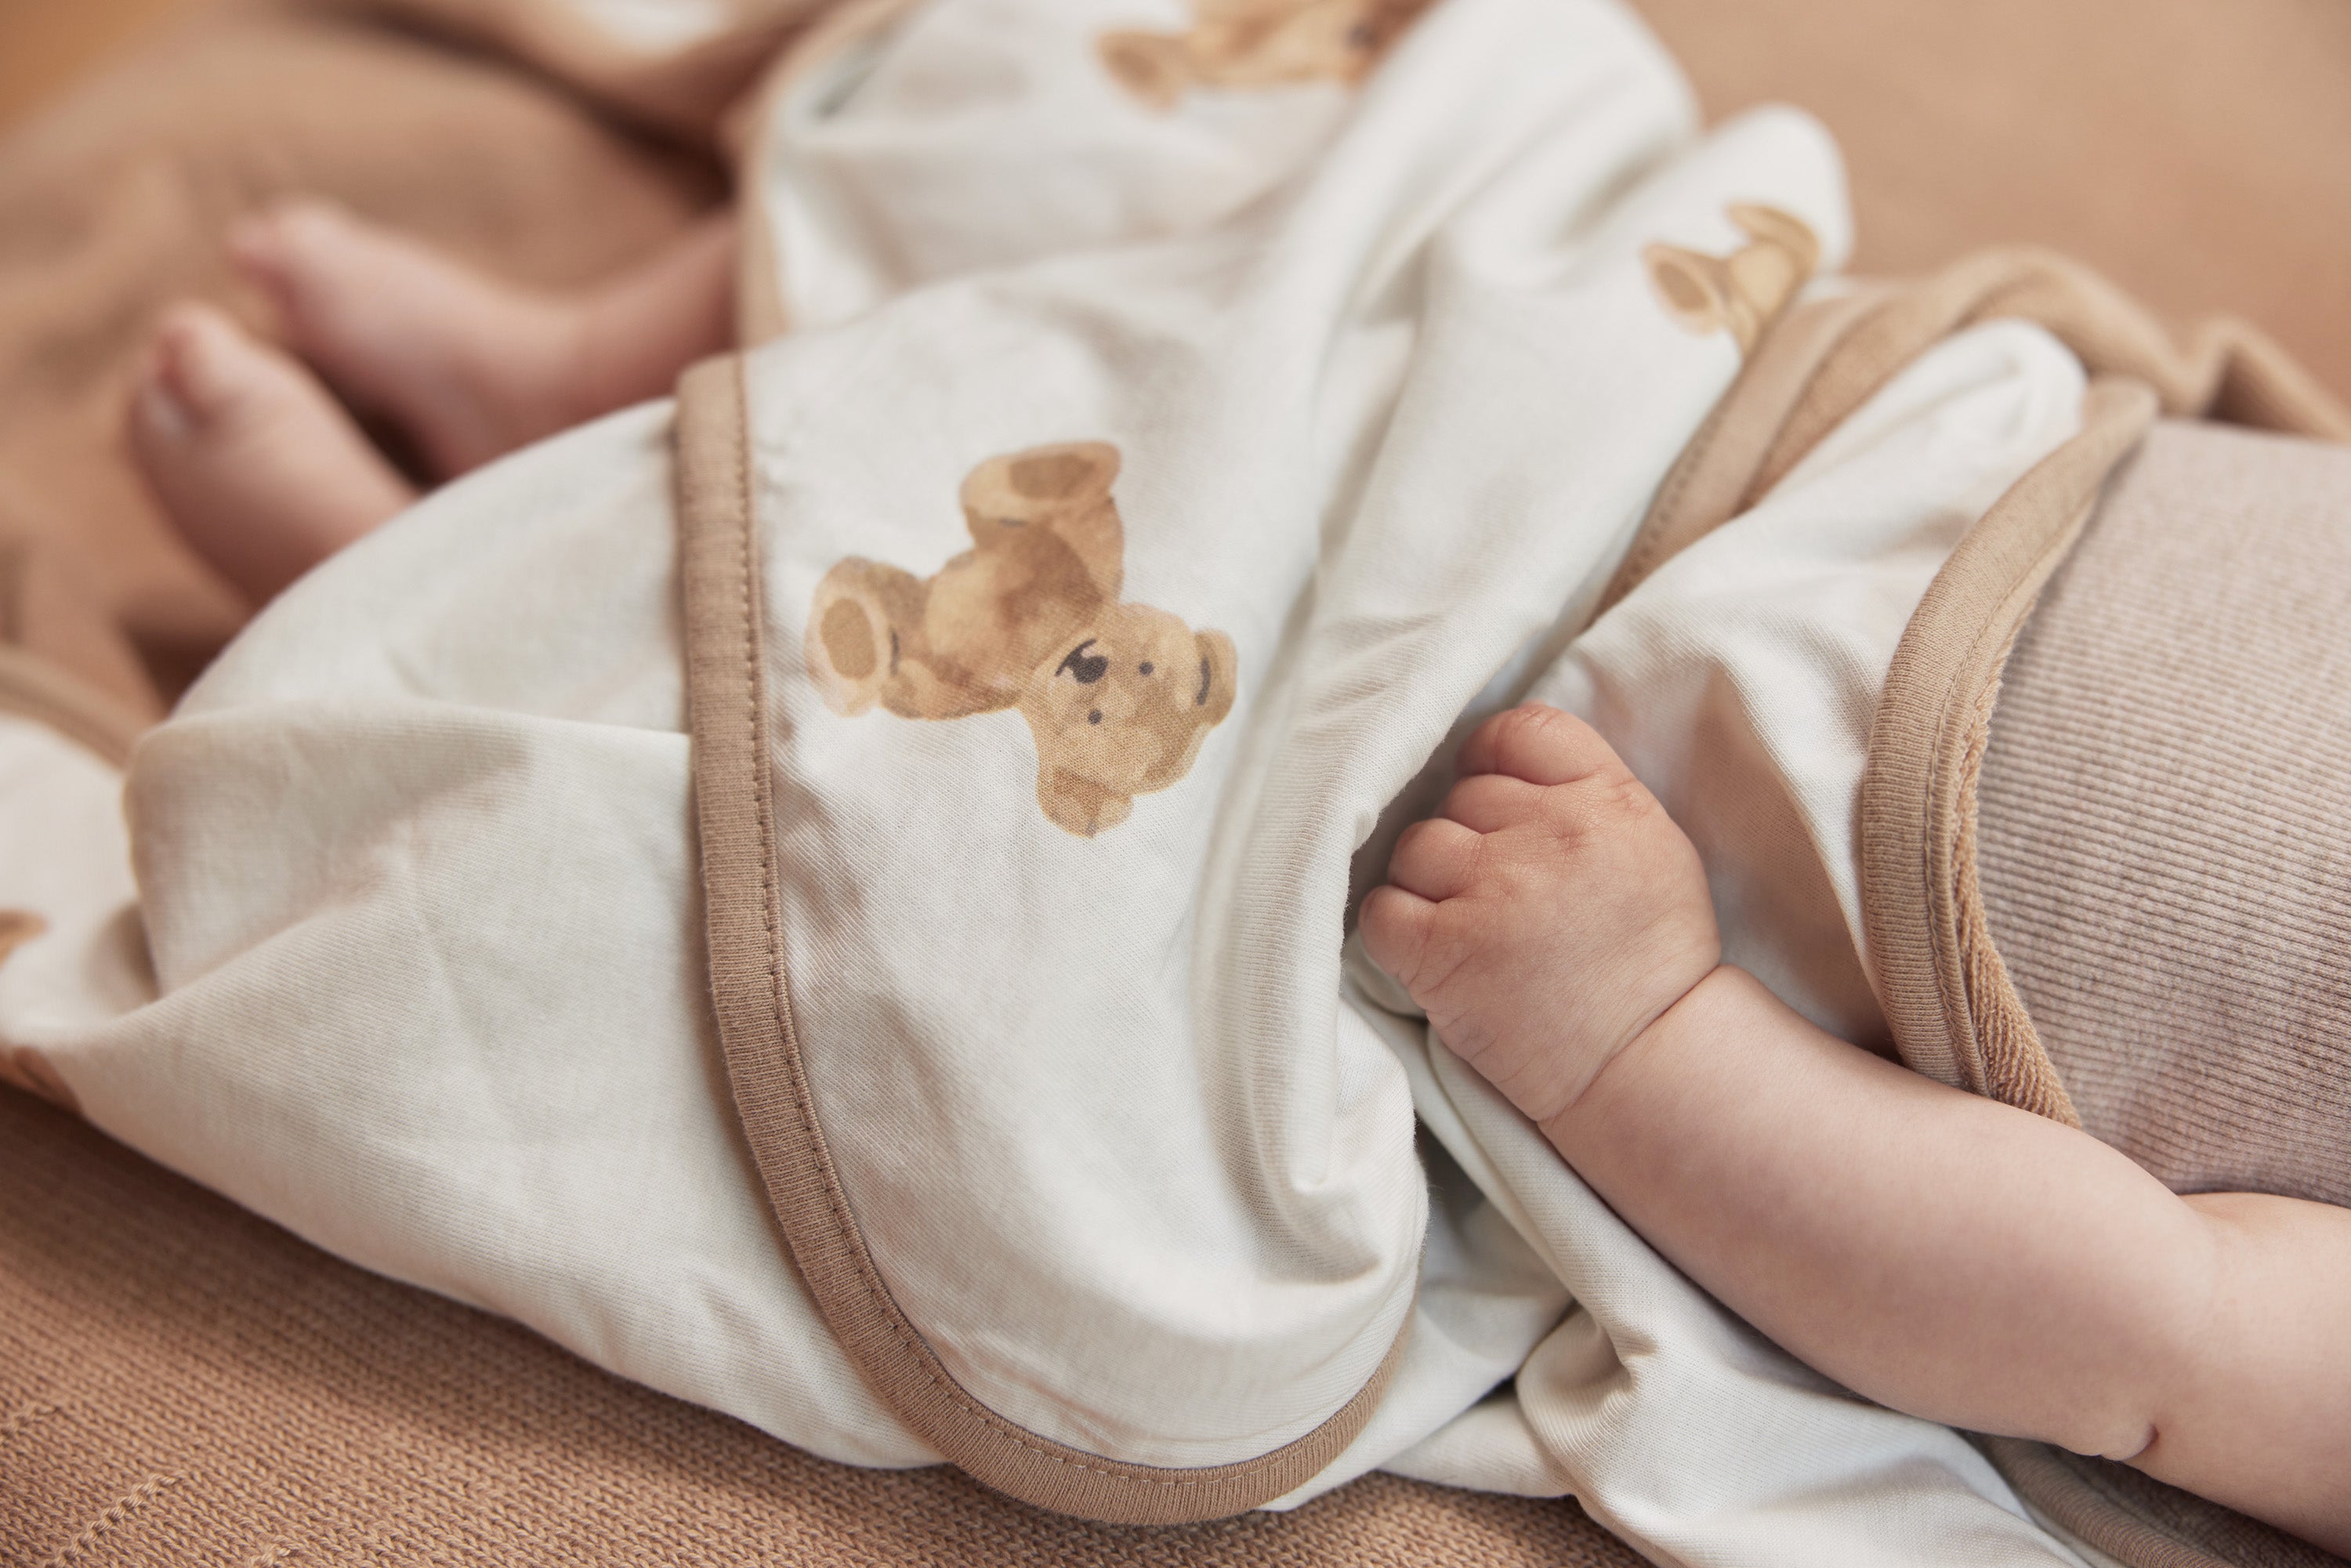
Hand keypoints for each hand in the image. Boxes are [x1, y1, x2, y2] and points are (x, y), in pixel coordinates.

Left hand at [1359, 704, 1720, 1121]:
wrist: (1648, 1064)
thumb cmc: (1646, 961)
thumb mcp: (1650, 850)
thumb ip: (1583, 796)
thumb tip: (1496, 765)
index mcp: (1608, 800)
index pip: (1520, 731)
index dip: (1488, 760)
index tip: (1489, 799)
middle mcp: (1551, 834)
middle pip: (1461, 795)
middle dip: (1467, 839)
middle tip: (1495, 895)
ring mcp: (1495, 890)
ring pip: (1416, 845)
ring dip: (1427, 884)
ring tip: (1467, 927)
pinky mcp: (1446, 950)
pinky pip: (1382, 908)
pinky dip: (1394, 930)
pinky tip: (1432, 954)